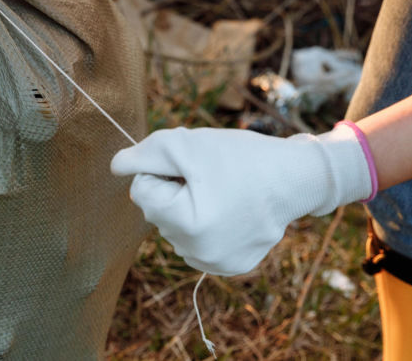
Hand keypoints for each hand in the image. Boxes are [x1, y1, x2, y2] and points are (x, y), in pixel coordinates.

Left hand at [110, 125, 372, 275]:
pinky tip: (229, 210)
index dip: (162, 170)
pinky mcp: (232, 267)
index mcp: (187, 224)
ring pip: (174, 228)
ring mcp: (217, 265)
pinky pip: (196, 242)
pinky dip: (204, 224)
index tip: (191, 165)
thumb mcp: (184, 144)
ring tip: (220, 192)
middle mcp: (200, 255)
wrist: (294, 176)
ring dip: (186, 207)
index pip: (141, 191)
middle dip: (172, 189)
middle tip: (208, 177)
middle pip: (156, 212)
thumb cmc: (238, 156)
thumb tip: (116, 168)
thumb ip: (142, 155)